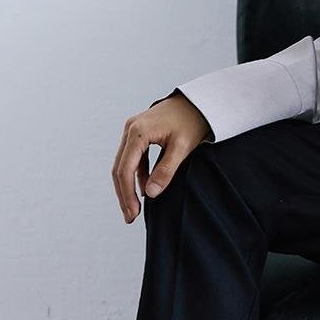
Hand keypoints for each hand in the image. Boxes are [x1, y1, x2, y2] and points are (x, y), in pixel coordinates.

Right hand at [112, 92, 212, 224]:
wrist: (199, 101)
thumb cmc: (192, 121)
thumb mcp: (182, 147)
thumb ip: (166, 170)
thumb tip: (150, 194)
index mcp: (138, 131)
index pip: (125, 169)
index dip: (127, 195)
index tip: (133, 214)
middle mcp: (130, 129)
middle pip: (119, 168)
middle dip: (124, 194)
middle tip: (130, 217)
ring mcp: (133, 129)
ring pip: (124, 164)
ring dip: (128, 186)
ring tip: (135, 208)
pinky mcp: (139, 132)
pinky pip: (133, 157)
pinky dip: (137, 174)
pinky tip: (144, 189)